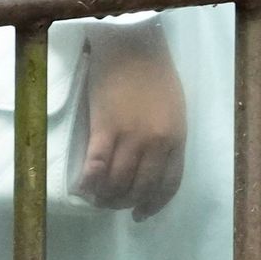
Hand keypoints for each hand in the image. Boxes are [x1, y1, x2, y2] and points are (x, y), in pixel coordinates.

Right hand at [74, 27, 186, 217]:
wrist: (133, 47)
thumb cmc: (155, 75)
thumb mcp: (174, 110)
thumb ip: (166, 138)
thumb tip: (151, 166)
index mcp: (177, 138)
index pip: (169, 183)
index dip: (154, 204)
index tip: (141, 213)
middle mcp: (157, 142)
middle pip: (141, 187)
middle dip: (125, 202)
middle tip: (112, 204)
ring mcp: (131, 136)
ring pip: (117, 182)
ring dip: (105, 196)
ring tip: (96, 197)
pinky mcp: (105, 129)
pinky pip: (96, 166)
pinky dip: (89, 181)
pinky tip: (83, 186)